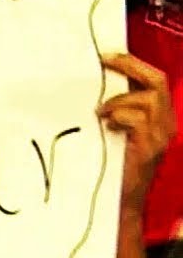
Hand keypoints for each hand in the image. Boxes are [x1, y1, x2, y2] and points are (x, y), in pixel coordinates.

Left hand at [99, 53, 175, 214]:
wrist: (117, 203)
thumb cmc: (111, 165)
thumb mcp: (112, 130)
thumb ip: (111, 109)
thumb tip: (90, 83)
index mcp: (157, 116)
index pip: (153, 79)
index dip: (132, 63)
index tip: (105, 54)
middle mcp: (165, 124)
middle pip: (157, 81)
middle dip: (130, 66)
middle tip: (104, 61)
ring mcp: (161, 136)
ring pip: (149, 98)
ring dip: (120, 99)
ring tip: (102, 112)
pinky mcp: (151, 149)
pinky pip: (140, 120)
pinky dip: (120, 116)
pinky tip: (107, 125)